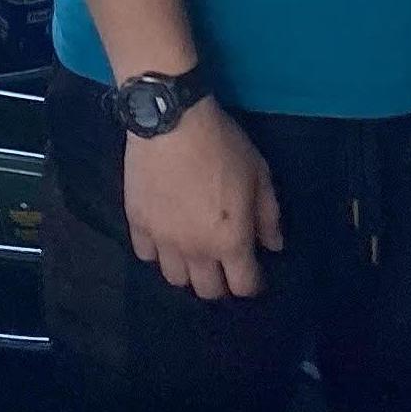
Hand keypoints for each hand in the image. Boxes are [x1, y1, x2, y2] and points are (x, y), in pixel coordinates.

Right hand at [124, 98, 282, 299]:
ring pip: (175, 279)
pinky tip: (165, 234)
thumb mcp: (259, 173)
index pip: (244, 285)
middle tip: (224, 262)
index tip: (255, 273)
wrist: (172, 120)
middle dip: (221, 282)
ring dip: (188, 270)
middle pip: (208, 291)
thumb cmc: (223, 145)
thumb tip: (273, 246)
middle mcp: (195, 250)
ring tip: (193, 251)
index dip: (253, 284)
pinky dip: (157, 251)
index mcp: (230, 241)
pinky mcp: (137, 224)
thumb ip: (268, 215)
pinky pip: (146, 254)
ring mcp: (163, 240)